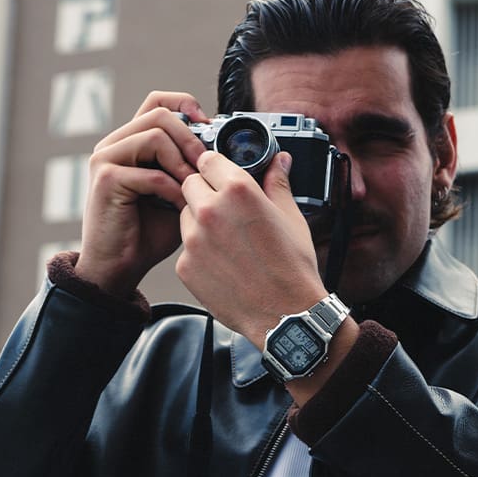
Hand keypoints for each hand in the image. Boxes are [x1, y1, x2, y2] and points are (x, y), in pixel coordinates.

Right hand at [75, 92, 210, 297]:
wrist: (120, 266)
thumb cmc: (149, 233)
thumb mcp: (180, 193)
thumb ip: (193, 170)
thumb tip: (226, 152)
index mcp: (130, 141)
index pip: (157, 102)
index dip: (186, 105)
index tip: (209, 126)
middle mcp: (114, 144)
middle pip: (160, 114)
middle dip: (192, 138)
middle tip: (208, 164)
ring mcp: (106, 159)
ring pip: (155, 136)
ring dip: (183, 163)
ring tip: (194, 188)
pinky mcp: (106, 180)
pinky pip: (151, 173)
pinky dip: (173, 190)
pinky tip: (180, 206)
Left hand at [176, 150, 327, 345]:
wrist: (285, 317)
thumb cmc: (292, 270)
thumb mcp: (290, 218)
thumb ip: (278, 183)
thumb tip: (279, 161)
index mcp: (238, 191)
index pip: (208, 159)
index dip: (215, 166)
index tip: (220, 174)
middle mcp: (210, 211)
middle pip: (190, 184)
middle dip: (205, 191)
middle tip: (227, 210)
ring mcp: (194, 241)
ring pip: (185, 216)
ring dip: (199, 220)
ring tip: (228, 240)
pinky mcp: (185, 267)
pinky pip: (185, 248)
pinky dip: (199, 251)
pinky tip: (223, 262)